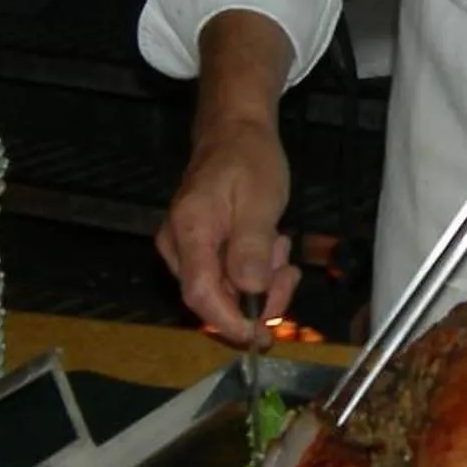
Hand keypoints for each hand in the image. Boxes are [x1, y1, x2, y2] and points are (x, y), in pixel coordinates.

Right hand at [156, 116, 298, 342]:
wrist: (235, 132)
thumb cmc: (247, 159)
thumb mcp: (260, 200)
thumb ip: (252, 248)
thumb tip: (251, 292)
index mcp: (189, 231)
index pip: (200, 295)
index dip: (230, 321)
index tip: (260, 334)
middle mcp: (178, 246)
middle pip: (213, 297)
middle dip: (257, 297)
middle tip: (288, 273)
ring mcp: (186, 249)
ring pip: (224, 290)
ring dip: (260, 281)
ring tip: (279, 245)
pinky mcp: (200, 249)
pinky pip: (227, 276)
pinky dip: (254, 271)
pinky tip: (270, 246)